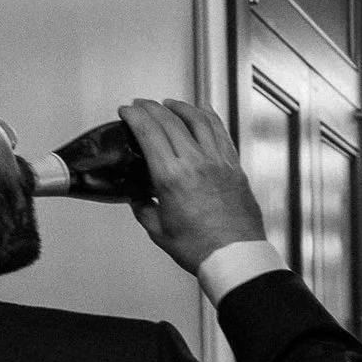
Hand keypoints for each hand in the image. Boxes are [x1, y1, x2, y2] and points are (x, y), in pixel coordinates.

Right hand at [115, 98, 270, 274]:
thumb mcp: (159, 231)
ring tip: (169, 104)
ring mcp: (218, 162)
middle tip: (141, 105)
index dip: (134, 116)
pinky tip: (203, 113)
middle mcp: (196, 162)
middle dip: (151, 108)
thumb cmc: (200, 249)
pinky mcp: (234, 166)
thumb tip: (138, 199)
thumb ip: (144, 210)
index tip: (126, 111)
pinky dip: (209, 117)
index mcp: (171, 177)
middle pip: (170, 120)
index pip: (149, 131)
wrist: (235, 257)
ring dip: (180, 107)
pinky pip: (221, 132)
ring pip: (198, 120)